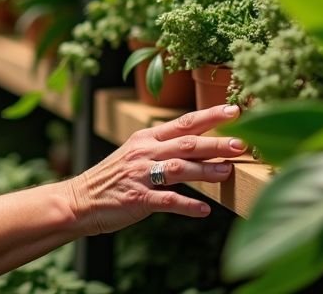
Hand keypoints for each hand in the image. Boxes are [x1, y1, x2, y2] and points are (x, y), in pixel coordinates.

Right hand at [66, 104, 244, 234]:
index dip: (210, 116)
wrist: (80, 200)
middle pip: (186, 143)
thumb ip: (163, 147)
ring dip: (205, 171)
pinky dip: (188, 205)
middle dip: (216, 143)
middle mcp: (144, 152)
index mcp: (145, 138)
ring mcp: (140, 175)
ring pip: (179, 169)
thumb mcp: (135, 153)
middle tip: (242, 144)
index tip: (235, 110)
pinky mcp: (138, 198)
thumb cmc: (113, 178)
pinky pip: (167, 200)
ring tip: (227, 173)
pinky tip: (204, 211)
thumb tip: (199, 143)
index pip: (183, 122)